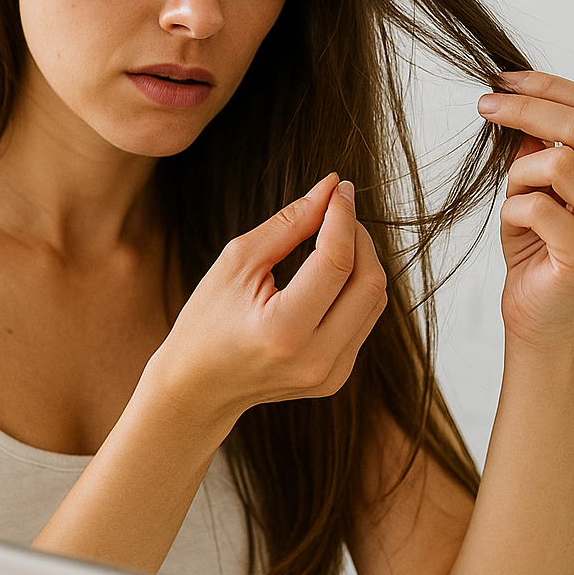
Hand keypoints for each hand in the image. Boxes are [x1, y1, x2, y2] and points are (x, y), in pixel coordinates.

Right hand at [143, 174, 388, 434]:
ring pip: (374, 300)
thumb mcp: (237, 263)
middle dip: (358, 236)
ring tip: (331, 238)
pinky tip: (329, 274)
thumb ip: (289, 223)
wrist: (199, 387)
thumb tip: (332, 187)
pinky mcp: (336, 377)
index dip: (343, 218)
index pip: (336, 263)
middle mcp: (314, 359)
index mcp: (283, 331)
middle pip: (368, 282)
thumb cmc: (208, 319)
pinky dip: (354, 287)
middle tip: (336, 211)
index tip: (339, 189)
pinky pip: (364, 319)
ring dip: (361, 259)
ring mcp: (330, 374)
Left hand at [478, 72, 573, 350]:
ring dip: (519, 173)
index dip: (548, 86)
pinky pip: (538, 207)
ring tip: (513, 196)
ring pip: (559, 163)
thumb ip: (538, 144)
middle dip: (526, 108)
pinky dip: (512, 209)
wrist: (540, 318)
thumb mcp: (536, 185)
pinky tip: (515, 227)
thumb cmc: (538, 248)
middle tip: (485, 105)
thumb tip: (517, 96)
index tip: (504, 81)